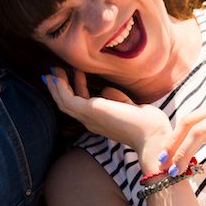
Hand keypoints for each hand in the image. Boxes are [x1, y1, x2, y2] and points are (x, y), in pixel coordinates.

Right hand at [43, 66, 171, 157]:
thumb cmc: (147, 123)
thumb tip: (106, 89)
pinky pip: (67, 99)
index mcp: (100, 121)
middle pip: (68, 105)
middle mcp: (91, 122)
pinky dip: (60, 87)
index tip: (76, 72)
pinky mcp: (89, 111)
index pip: (83, 104)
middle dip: (60, 88)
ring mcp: (88, 118)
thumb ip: (117, 98)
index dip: (77, 87)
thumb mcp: (129, 106)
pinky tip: (59, 76)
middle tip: (54, 71)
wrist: (152, 135)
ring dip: (56, 86)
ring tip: (53, 70)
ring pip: (63, 102)